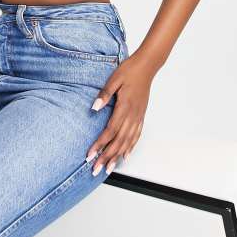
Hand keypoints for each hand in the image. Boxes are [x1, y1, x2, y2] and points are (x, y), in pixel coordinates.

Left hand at [85, 51, 154, 175]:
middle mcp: (132, 115)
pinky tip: (125, 155)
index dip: (99, 145)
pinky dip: (130, 147)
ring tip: (109, 168)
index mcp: (124, 107)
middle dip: (106, 157)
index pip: (110, 131)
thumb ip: (104, 94)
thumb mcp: (114, 78)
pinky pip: (136, 135)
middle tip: (96, 170)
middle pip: (118, 141)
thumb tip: (94, 108)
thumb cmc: (129, 70)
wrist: (147, 66)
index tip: (90, 155)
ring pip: (128, 141)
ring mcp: (138, 116)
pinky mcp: (141, 115)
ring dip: (117, 156)